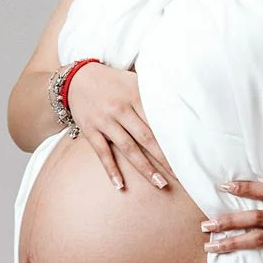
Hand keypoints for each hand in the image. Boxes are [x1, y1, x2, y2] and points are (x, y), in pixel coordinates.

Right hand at [64, 61, 173, 190]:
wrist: (76, 78)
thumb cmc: (111, 81)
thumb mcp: (133, 80)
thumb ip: (152, 94)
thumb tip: (178, 107)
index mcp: (135, 96)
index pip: (158, 122)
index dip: (173, 139)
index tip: (186, 154)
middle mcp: (121, 109)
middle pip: (147, 138)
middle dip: (164, 159)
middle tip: (180, 176)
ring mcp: (105, 121)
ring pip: (128, 148)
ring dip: (145, 168)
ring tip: (160, 183)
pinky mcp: (90, 130)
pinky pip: (102, 153)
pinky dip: (111, 169)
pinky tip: (120, 185)